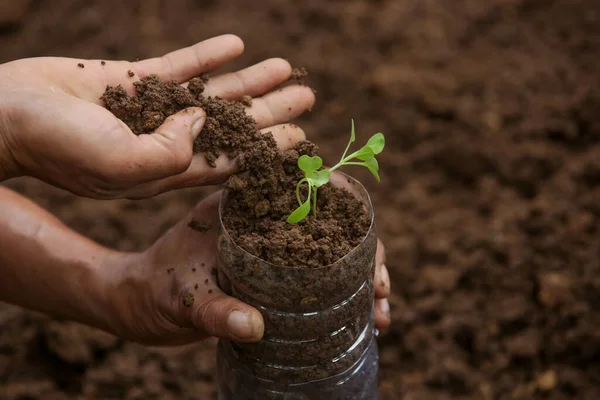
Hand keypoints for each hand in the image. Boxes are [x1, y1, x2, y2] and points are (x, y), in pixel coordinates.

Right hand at [0, 34, 313, 197]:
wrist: (5, 112)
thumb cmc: (54, 144)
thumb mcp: (114, 162)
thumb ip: (166, 152)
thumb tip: (203, 123)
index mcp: (166, 168)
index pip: (231, 160)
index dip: (268, 150)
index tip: (302, 138)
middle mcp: (166, 140)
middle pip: (233, 126)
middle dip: (272, 112)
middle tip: (308, 97)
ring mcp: (151, 109)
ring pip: (213, 94)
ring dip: (250, 81)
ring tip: (287, 68)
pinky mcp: (134, 81)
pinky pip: (180, 66)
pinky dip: (208, 55)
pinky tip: (236, 44)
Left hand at [102, 192, 391, 345]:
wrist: (136, 306)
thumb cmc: (150, 292)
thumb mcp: (179, 300)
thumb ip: (213, 311)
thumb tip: (255, 326)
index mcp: (242, 206)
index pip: (307, 193)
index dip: (347, 214)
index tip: (370, 244)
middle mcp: (263, 222)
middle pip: (330, 224)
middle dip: (365, 252)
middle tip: (383, 289)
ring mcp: (271, 250)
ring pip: (330, 252)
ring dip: (361, 276)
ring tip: (382, 310)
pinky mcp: (273, 277)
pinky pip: (316, 279)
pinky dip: (342, 295)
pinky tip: (363, 317)